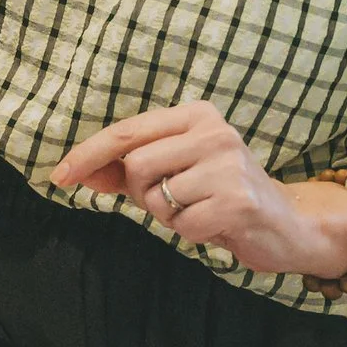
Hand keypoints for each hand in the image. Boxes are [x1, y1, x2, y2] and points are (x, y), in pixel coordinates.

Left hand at [49, 102, 346, 277]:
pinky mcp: (237, 200)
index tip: (58, 176)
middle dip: (144, 194)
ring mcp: (228, 164)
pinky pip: (181, 224)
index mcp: (195, 114)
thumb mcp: (173, 173)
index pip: (125, 132)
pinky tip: (215, 224)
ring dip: (168, 214)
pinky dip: (190, 232)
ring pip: (156, 197)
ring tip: (199, 209)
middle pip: (136, 167)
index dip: (87, 155)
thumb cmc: (220, 194)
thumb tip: (78, 172)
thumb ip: (125, 170)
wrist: (288, 222)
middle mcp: (214, 131)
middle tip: (177, 200)